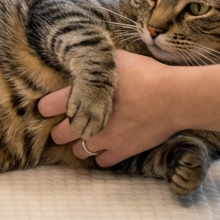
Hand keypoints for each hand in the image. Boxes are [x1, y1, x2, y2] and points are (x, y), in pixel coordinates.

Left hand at [38, 49, 179, 166]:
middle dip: (60, 129)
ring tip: (88, 133)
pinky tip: (107, 143)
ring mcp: (104, 139)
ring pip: (78, 151)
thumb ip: (94, 62)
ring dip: (80, 143)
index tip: (49, 106)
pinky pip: (101, 161)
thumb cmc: (144, 73)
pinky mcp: (121, 151)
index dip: (46, 106)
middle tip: (68, 122)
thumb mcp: (115, 59)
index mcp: (81, 96)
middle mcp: (88, 121)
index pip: (48, 107)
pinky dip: (101, 154)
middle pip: (58, 135)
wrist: (173, 97)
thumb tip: (84, 57)